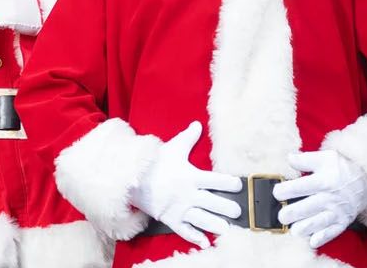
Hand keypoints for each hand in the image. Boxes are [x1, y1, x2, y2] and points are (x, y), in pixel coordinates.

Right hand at [130, 122, 243, 248]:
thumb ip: (188, 138)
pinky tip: (206, 243)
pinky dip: (195, 238)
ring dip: (217, 225)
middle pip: (214, 203)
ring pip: (203, 219)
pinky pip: (185, 231)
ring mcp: (179, 208)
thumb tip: (198, 124)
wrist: (128, 177)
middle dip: (229, 208)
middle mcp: (188, 194)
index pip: (217, 180)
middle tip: (237, 211)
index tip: (238, 185)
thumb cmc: (153, 163)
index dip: (230, 183)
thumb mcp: (171, 148)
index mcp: (191, 176)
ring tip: (228, 228)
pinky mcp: (170, 219)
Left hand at [276, 150, 366, 247]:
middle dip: (290, 214)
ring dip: (303, 228)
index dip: (284, 191)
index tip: (276, 193)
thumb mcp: (327, 157)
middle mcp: (330, 198)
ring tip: (293, 229)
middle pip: (306, 208)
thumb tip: (288, 158)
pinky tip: (311, 241)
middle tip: (281, 216)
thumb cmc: (342, 170)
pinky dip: (321, 238)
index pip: (300, 187)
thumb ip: (305, 159)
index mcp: (324, 181)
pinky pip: (332, 233)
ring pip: (317, 223)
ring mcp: (337, 212)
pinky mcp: (342, 222)